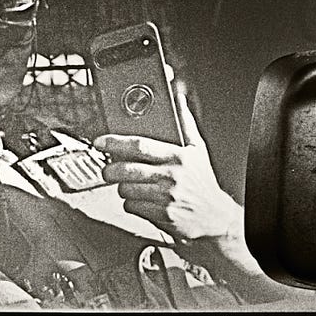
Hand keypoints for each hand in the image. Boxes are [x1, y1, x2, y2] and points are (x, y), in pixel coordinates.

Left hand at [95, 91, 240, 242]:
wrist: (215, 216)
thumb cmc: (203, 182)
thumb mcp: (198, 150)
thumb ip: (186, 123)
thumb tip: (180, 99)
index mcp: (178, 156)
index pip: (140, 146)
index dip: (115, 142)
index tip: (100, 142)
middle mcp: (171, 176)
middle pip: (127, 170)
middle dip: (110, 170)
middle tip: (108, 170)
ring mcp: (166, 197)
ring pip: (126, 189)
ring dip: (123, 188)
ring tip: (131, 186)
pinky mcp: (162, 215)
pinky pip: (132, 206)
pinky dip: (131, 203)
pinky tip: (141, 200)